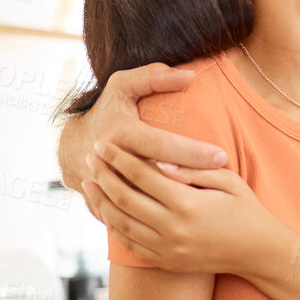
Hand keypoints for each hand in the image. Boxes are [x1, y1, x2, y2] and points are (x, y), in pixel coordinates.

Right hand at [71, 63, 227, 244]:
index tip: (222, 156)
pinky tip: (188, 222)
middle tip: (225, 181)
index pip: (163, 145)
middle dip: (193, 180)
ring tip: (212, 205)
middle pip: (159, 177)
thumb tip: (189, 77)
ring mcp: (108, 189)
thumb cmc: (108, 112)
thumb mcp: (124, 86)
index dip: (193, 152)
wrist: (74, 147)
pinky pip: (135, 217)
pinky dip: (158, 220)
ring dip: (178, 205)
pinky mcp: (107, 206)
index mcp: (121, 133)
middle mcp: (113, 164)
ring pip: (147, 202)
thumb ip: (154, 77)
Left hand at [85, 148, 283, 275]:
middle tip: (90, 158)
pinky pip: (129, 244)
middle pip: (125, 198)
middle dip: (103, 175)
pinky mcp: (165, 262)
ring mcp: (167, 249)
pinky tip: (104, 210)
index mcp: (187, 204)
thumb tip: (158, 161)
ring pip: (121, 223)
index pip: (142, 175)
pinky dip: (112, 227)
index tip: (105, 144)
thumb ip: (192, 169)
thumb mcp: (227, 180)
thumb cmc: (245, 210)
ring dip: (100, 201)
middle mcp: (172, 229)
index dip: (119, 158)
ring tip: (88, 182)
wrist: (257, 252)